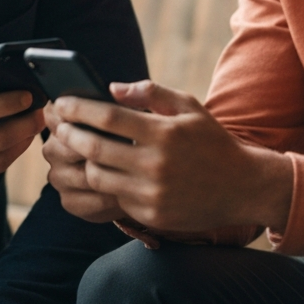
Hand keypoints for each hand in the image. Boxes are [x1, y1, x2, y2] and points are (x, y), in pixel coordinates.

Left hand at [51, 80, 293, 233]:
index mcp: (164, 133)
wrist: (243, 186)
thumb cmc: (212, 140)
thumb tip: (112, 88)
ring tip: (79, 148)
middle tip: (59, 127)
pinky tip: (102, 170)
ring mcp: (153, 193)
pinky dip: (105, 183)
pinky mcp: (152, 215)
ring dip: (83, 161)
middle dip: (69, 135)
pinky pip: (115, 198)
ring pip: (98, 177)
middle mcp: (156, 164)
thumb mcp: (189, 107)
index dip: (78, 108)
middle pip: (95, 148)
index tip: (61, 102)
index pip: (108, 118)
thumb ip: (151, 92)